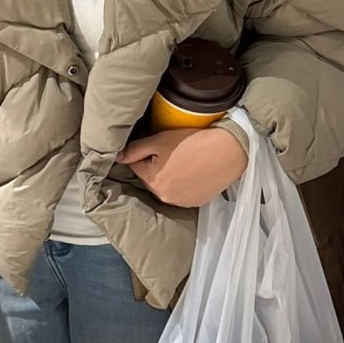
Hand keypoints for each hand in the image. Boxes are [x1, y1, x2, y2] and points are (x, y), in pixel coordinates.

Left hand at [115, 127, 248, 207]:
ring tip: (184, 160)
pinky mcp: (197, 202)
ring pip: (166, 186)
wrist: (227, 151)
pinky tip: (193, 170)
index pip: (136, 166)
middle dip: (155, 165)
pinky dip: (184, 183)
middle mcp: (165, 197)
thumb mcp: (159, 140)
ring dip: (169, 175)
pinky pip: (182, 192)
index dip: (143, 152)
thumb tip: (116, 157)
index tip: (156, 144)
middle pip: (151, 177)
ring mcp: (182, 202)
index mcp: (153, 181)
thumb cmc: (192, 142)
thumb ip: (135, 150)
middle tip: (171, 150)